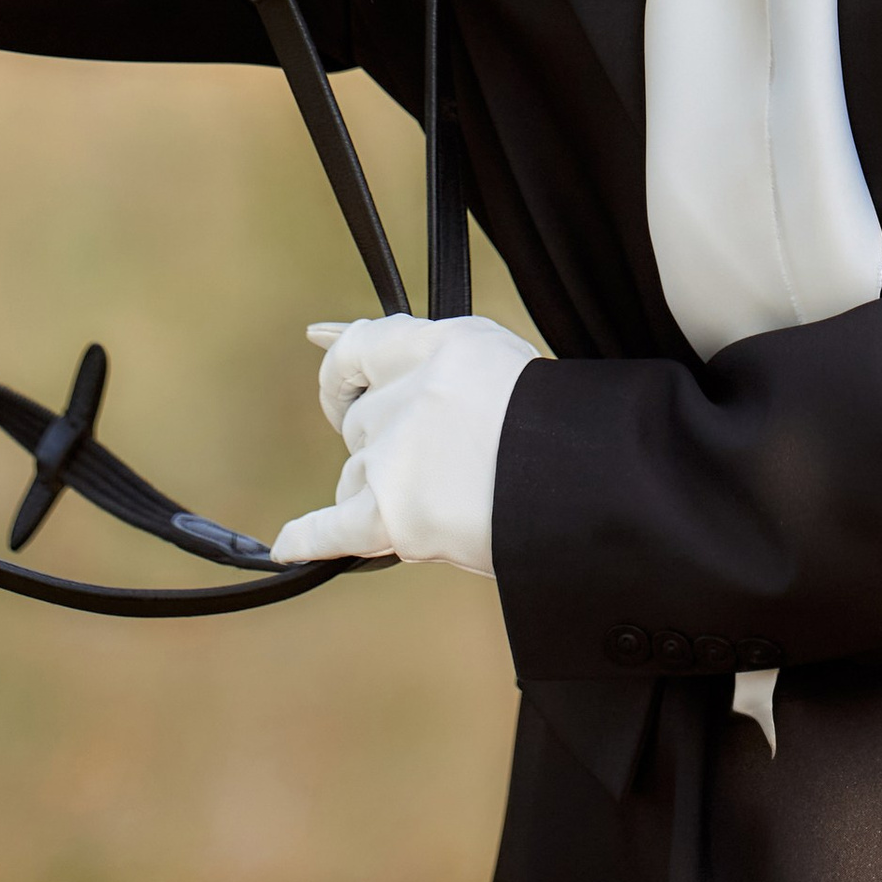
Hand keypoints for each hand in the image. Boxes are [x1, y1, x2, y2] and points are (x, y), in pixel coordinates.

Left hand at [269, 313, 541, 576]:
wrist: (594, 494)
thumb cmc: (564, 435)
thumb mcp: (506, 364)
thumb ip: (433, 356)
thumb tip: (324, 334)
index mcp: (446, 346)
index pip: (366, 345)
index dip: (344, 361)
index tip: (327, 360)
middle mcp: (411, 393)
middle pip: (361, 423)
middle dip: (384, 447)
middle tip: (437, 469)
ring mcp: (397, 454)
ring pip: (355, 477)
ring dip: (380, 495)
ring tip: (445, 510)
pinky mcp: (394, 515)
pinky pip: (334, 527)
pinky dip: (309, 537)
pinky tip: (286, 546)